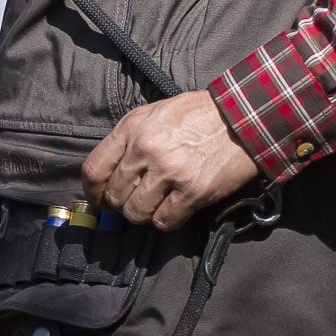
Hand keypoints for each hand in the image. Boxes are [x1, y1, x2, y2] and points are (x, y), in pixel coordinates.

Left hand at [81, 90, 258, 231]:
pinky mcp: (192, 192)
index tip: (99, 200)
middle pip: (115, 196)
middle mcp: (146, 150)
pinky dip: (166, 220)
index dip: (93, 192)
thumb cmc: (197, 114)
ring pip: (136, 213)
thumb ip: (129, 139)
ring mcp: (169, 172)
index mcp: (132, 129)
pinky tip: (175, 209)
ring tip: (155, 205)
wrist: (242, 116)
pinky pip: (164, 221)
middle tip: (132, 203)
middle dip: (120, 205)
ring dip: (143, 215)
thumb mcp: (154, 113)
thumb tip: (109, 173)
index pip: (94, 170)